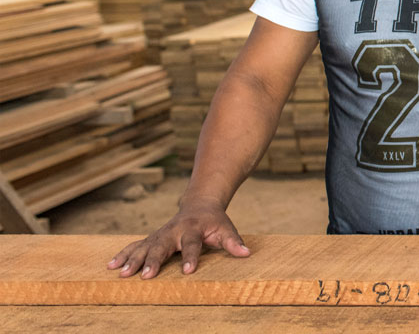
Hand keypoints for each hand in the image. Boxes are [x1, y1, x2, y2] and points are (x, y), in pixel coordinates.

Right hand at [106, 197, 249, 278]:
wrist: (199, 204)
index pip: (193, 245)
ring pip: (144, 246)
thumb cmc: (214, 221)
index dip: (191, 257)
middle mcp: (174, 230)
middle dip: (153, 261)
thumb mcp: (226, 229)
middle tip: (146, 275)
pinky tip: (111, 266)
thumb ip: (233, 242)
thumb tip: (246, 253)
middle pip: (163, 246)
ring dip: (132, 259)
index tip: (188, 271)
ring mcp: (160, 234)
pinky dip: (123, 255)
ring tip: (123, 274)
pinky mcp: (151, 238)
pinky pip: (134, 246)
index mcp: (193, 229)